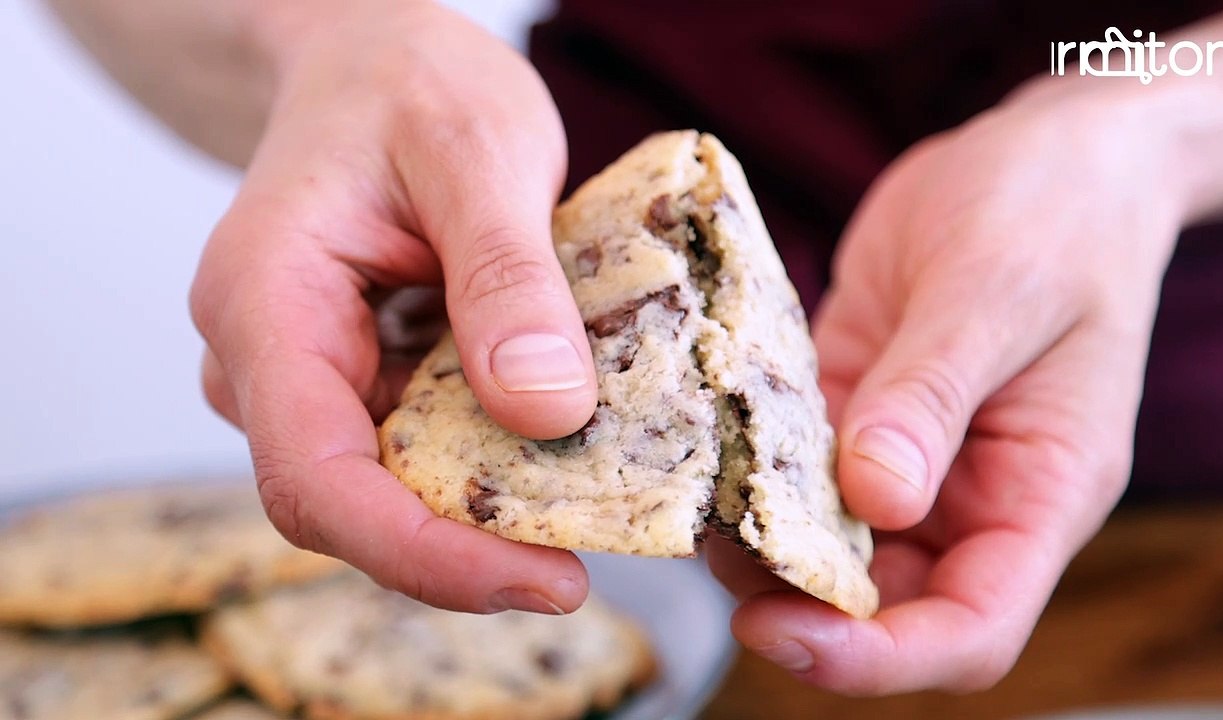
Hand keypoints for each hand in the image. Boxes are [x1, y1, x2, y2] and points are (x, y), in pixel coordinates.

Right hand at [189, 2, 595, 613]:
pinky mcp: (359, 381)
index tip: (545, 577)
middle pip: (353, 507)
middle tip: (594, 552)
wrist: (370, 56)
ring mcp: (312, 378)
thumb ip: (506, 278)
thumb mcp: (478, 150)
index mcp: (266, 303)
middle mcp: (267, 361)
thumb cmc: (409, 82)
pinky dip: (492, 461)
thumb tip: (545, 413)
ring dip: (489, 506)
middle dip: (470, 547)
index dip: (424, 555)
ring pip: (390, 488)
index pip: (315, 480)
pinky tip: (563, 438)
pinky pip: (420, 449)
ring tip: (597, 487)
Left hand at [710, 82, 1191, 691]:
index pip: (972, 628)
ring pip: (825, 540)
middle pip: (882, 604)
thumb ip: (933, 398)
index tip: (786, 631)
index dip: (881, 658)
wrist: (1042, 152)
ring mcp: (908, 456)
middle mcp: (970, 494)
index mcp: (1039, 492)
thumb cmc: (1054, 212)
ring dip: (757, 536)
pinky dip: (746, 466)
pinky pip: (792, 464)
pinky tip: (695, 443)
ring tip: (691, 495)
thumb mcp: (996, 293)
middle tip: (712, 552)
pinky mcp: (854, 409)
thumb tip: (878, 500)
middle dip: (796, 601)